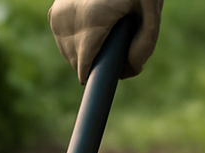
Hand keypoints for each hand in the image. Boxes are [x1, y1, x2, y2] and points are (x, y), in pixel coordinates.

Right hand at [49, 0, 163, 84]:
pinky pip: (63, 43)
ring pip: (69, 55)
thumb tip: (127, 73)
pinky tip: (94, 34)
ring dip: (86, 56)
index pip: (85, 64)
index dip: (94, 79)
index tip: (100, 91)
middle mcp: (69, 16)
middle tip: (117, 54)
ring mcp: (58, 14)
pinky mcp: (53, 14)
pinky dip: (77, 45)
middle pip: (78, 62)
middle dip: (96, 66)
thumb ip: (145, 43)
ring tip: (106, 40)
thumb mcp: (151, 9)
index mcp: (92, 18)